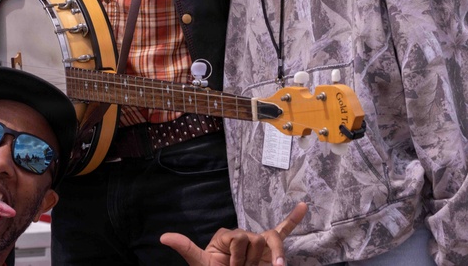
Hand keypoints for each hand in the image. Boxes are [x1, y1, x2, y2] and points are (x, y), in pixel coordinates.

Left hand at [160, 202, 306, 265]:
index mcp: (225, 237)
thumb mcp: (200, 264)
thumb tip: (163, 237)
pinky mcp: (271, 251)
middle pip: (254, 239)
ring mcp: (258, 243)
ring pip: (270, 240)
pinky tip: (303, 207)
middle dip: (249, 260)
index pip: (236, 237)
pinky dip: (293, 219)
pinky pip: (283, 231)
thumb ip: (187, 249)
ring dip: (272, 256)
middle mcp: (243, 237)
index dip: (235, 257)